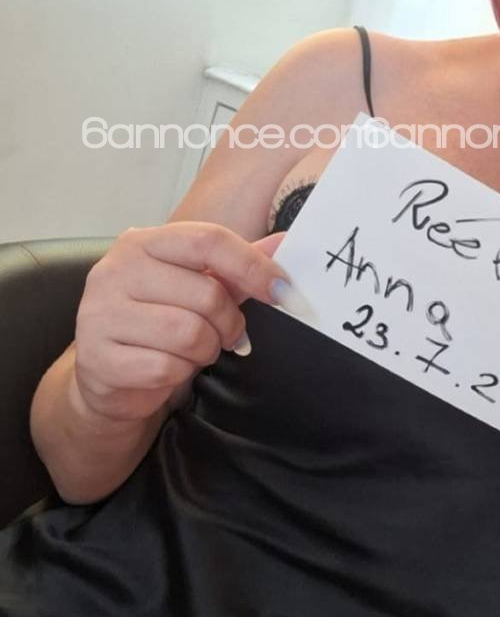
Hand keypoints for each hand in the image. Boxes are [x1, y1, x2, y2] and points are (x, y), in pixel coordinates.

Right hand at [73, 222, 292, 423]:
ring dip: (207, 349)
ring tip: (198, 350)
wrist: (107, 376)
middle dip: (230, 322)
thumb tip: (285, 242)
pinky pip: (166, 367)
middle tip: (230, 335)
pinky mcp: (98, 358)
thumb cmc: (156, 323)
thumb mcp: (196, 286)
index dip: (253, 266)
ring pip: (189, 333)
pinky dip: (180, 372)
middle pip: (206, 293)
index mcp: (141, 243)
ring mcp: (100, 314)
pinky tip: (170, 368)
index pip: (208, 240)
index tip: (282, 290)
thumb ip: (236, 265)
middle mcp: (114, 271)